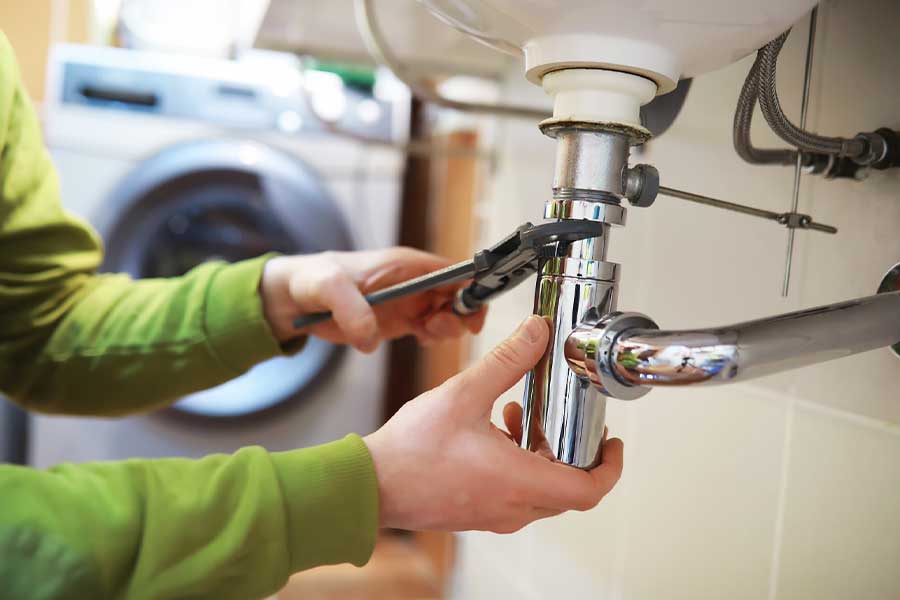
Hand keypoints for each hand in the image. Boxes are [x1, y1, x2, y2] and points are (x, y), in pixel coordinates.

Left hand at [260, 248, 486, 351]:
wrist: (295, 299)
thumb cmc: (312, 280)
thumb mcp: (328, 287)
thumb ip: (350, 308)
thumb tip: (371, 338)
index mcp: (406, 264)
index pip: (455, 270)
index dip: (472, 288)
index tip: (471, 312)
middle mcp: (414, 281)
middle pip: (460, 295)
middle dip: (460, 314)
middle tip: (435, 328)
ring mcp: (410, 302)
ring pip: (449, 315)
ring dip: (446, 328)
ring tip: (423, 334)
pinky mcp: (401, 321)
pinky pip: (431, 330)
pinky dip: (432, 338)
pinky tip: (418, 339)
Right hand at [364, 316, 623, 532]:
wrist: (369, 485)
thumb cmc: (411, 452)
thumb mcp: (464, 394)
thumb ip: (507, 361)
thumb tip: (538, 333)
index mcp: (518, 481)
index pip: (588, 490)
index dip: (610, 467)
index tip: (612, 444)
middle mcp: (512, 506)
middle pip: (568, 488)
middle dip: (572, 450)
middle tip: (565, 420)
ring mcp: (494, 514)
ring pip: (540, 490)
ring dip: (541, 453)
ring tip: (520, 416)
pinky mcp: (477, 511)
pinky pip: (515, 493)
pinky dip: (518, 463)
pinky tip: (493, 429)